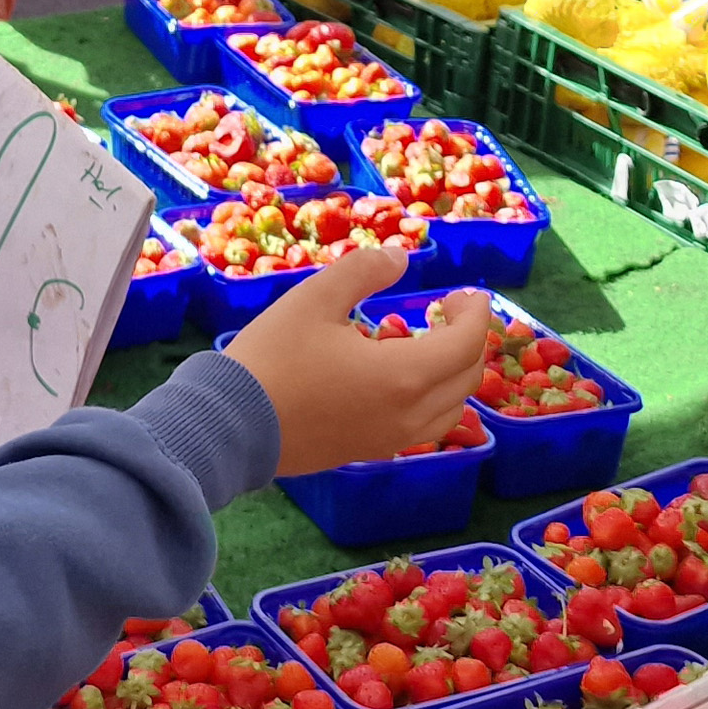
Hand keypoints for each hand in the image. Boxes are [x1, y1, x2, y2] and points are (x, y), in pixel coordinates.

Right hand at [223, 245, 492, 475]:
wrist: (232, 425)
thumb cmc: (273, 357)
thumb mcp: (314, 297)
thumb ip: (363, 271)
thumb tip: (401, 258)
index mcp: (403, 375)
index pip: (466, 344)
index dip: (475, 314)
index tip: (465, 292)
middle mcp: (408, 414)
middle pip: (466, 377)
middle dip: (470, 339)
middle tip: (450, 309)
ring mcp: (391, 439)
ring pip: (451, 408)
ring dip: (455, 371)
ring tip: (432, 340)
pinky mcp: (372, 451)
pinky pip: (425, 426)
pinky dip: (434, 396)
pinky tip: (404, 373)